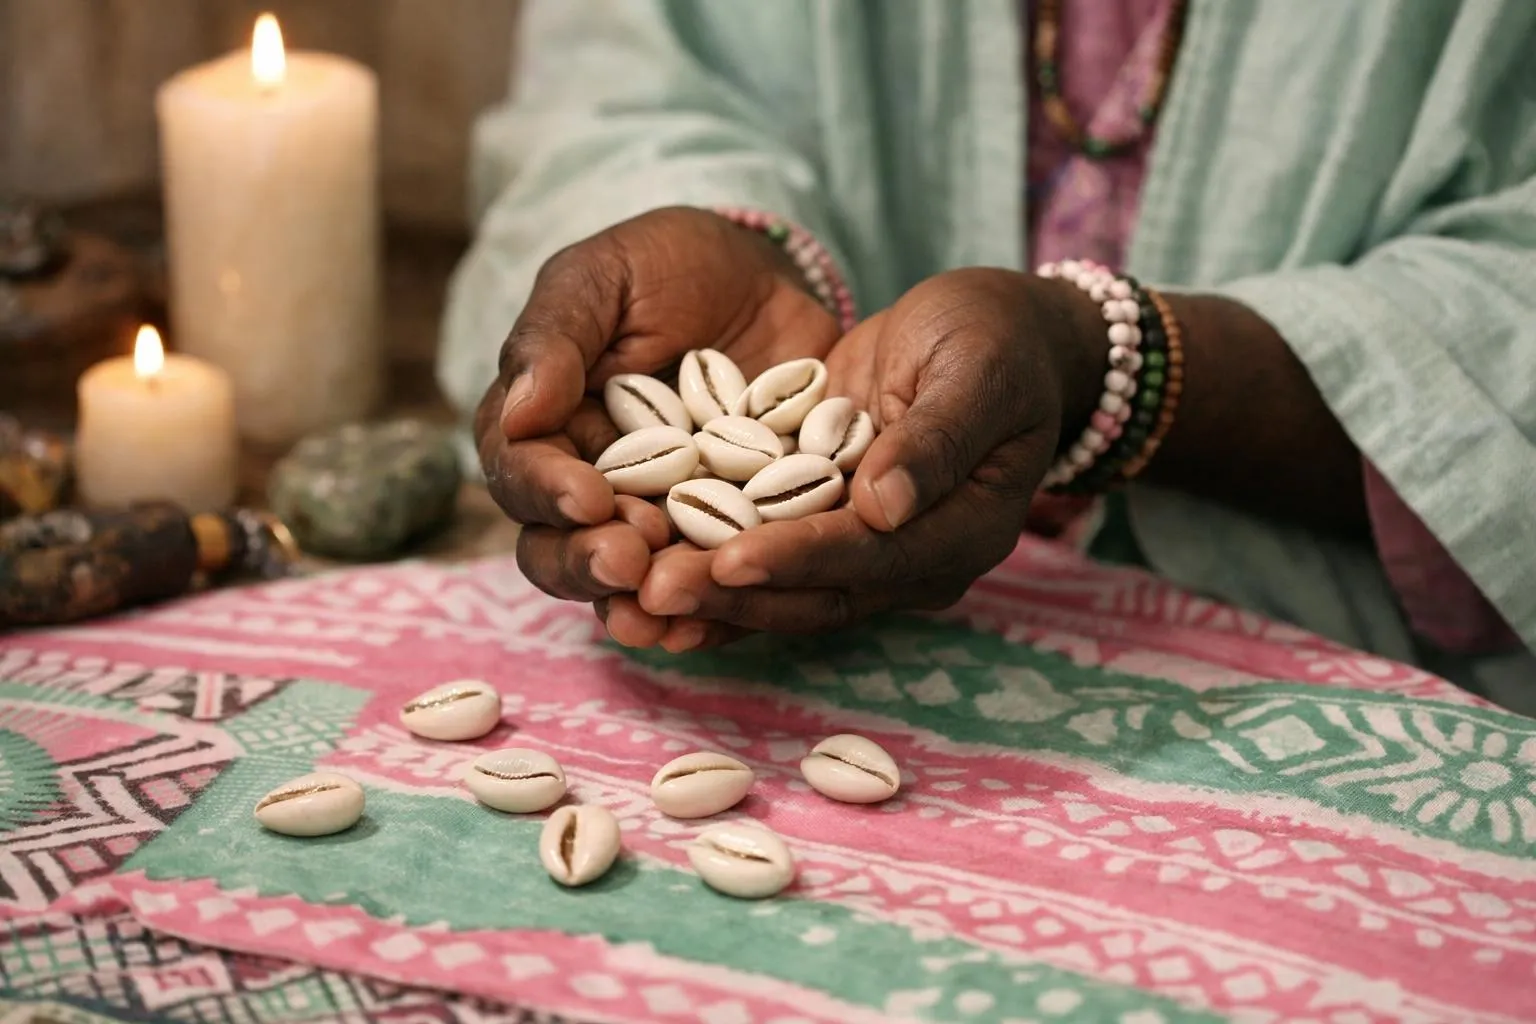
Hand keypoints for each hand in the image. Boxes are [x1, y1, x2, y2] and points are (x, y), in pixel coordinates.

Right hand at [475, 206, 841, 644]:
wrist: (770, 278)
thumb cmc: (672, 266)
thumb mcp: (607, 276)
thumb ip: (557, 336)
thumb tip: (517, 412)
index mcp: (545, 426)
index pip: (522, 471)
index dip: (547, 491)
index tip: (587, 498)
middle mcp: (590, 485)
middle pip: (561, 547)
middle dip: (588, 560)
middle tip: (628, 559)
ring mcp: (658, 518)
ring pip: (628, 582)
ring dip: (641, 601)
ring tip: (666, 607)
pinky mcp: (726, 536)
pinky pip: (708, 586)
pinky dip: (709, 610)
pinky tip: (716, 621)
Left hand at [633, 267, 1106, 649]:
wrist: (999, 337)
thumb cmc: (999, 341)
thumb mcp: (980, 370)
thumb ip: (938, 438)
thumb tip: (883, 507)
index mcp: (962, 531)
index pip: (871, 557)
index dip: (799, 560)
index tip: (730, 560)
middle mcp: (912, 558)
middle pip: (815, 591)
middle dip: (733, 594)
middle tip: (650, 591)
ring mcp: (867, 546)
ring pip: (782, 586)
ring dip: (710, 591)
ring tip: (629, 590)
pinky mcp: (826, 520)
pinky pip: (766, 552)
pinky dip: (710, 561)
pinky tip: (644, 560)